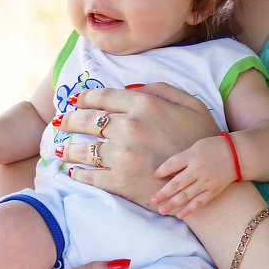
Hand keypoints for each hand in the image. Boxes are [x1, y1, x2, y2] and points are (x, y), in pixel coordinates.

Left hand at [56, 83, 220, 208]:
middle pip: (87, 121)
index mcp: (144, 104)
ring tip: (59, 150)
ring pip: (84, 149)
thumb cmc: (202, 139)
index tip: (74, 100)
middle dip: (68, 121)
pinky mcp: (122, 182)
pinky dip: (78, 174)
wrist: (209, 179)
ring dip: (68, 149)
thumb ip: (160, 89)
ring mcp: (123, 156)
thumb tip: (130, 87)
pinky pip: (91, 176)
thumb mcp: (190, 103)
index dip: (84, 97)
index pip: (103, 97)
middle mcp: (129, 127)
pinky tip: (73, 171)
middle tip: (59, 123)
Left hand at [151, 135, 235, 217]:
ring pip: (186, 195)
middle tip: (152, 200)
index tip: (155, 176)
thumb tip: (168, 172)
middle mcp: (198, 169)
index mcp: (192, 155)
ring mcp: (206, 182)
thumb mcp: (196, 147)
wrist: (238, 155)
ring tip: (161, 210)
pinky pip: (199, 202)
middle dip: (163, 193)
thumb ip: (183, 158)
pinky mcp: (213, 190)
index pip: (172, 164)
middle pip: (176, 183)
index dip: (162, 171)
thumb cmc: (214, 148)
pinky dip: (189, 209)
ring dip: (172, 204)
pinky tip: (180, 215)